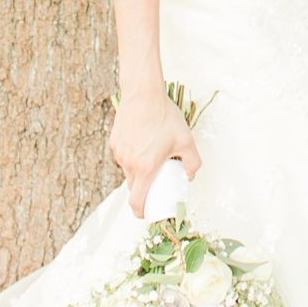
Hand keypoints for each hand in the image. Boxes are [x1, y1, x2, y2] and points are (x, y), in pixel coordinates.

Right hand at [110, 87, 199, 217]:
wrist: (143, 94)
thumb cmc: (165, 117)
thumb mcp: (186, 140)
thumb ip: (193, 162)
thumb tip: (189, 175)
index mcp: (145, 169)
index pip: (137, 202)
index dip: (141, 211)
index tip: (147, 212)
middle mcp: (128, 163)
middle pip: (133, 187)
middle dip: (144, 188)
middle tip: (157, 180)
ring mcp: (119, 152)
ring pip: (128, 170)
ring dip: (139, 169)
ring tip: (152, 154)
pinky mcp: (115, 142)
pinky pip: (124, 155)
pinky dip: (133, 155)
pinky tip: (143, 141)